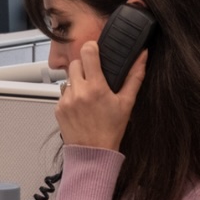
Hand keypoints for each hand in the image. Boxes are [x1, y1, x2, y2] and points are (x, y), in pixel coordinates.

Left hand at [58, 31, 147, 150]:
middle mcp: (78, 91)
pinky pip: (63, 93)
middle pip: (75, 63)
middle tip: (95, 77)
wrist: (94, 151)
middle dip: (84, 66)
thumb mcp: (127, 103)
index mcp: (96, 87)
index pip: (87, 53)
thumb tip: (143, 56)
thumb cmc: (111, 129)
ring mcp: (65, 99)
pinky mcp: (57, 107)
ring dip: (77, 82)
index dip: (91, 48)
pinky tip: (81, 106)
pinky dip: (71, 95)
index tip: (95, 50)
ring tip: (89, 95)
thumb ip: (134, 77)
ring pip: (68, 78)